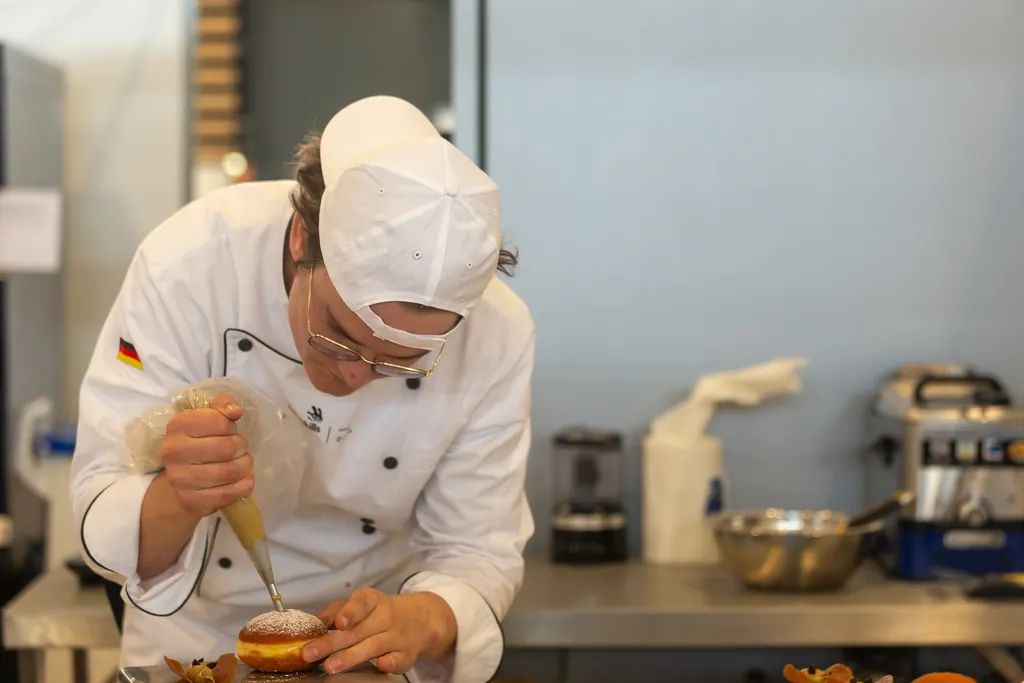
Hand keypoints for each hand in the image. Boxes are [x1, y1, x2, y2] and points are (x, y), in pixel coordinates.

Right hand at [160, 393, 252, 517]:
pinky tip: (243, 480)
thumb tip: (235, 411)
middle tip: (240, 450)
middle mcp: (173, 450)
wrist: (183, 476)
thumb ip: (223, 405)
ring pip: (229, 472)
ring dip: (245, 467)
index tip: (228, 431)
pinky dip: (243, 486)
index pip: (219, 422)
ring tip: (242, 464)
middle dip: (242, 448)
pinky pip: (227, 494)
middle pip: (227, 448)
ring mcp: (180, 478)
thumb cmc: (201, 440)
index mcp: (178, 424)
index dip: (231, 427)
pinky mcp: (190, 500)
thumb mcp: (209, 416)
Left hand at [303, 588, 456, 674]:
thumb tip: (310, 624)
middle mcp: (386, 617)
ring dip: (352, 656)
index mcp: (372, 601)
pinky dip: (390, 663)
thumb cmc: (377, 613)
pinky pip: (398, 659)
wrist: (418, 620)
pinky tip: (380, 665)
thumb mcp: (358, 605)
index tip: (339, 623)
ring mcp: (397, 636)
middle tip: (310, 653)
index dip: (350, 612)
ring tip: (331, 665)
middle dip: (333, 642)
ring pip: (374, 646)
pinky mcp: (405, 655)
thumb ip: (334, 612)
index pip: (361, 603)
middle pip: (359, 630)